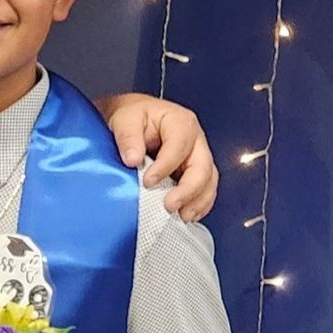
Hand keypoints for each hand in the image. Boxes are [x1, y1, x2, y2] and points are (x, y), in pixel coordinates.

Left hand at [95, 92, 217, 221]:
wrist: (132, 118)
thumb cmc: (132, 116)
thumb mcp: (124, 119)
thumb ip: (128, 137)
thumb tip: (133, 159)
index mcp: (180, 122)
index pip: (180, 146)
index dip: (166, 166)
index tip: (148, 181)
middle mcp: (194, 139)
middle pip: (202, 166)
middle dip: (189, 189)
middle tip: (170, 205)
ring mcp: (197, 156)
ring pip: (208, 180)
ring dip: (198, 200)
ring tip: (182, 216)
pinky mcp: (193, 171)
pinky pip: (204, 189)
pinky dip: (198, 203)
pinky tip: (186, 215)